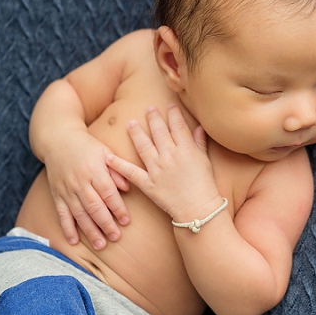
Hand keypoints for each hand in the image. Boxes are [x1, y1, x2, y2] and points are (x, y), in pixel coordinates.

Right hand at [44, 132, 130, 248]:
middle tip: (116, 237)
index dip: (117, 208)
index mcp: (94, 170)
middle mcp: (80, 182)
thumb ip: (117, 170)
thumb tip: (128, 188)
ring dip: (90, 231)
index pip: (108, 192)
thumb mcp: (105, 152)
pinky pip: (62, 214)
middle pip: (94, 206)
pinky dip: (67, 228)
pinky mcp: (57, 194)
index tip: (126, 220)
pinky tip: (74, 241)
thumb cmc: (87, 146)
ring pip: (79, 214)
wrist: (58, 140)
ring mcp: (67, 189)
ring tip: (101, 245)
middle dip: (105, 224)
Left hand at [107, 104, 220, 222]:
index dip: (173, 114)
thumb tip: (199, 127)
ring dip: (136, 133)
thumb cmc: (205, 185)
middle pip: (159, 131)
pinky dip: (119, 165)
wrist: (198, 209)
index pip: (178, 125)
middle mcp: (170, 156)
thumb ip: (200, 143)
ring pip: (143, 146)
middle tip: (148, 108)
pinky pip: (131, 172)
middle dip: (153, 118)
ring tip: (130, 123)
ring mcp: (157, 169)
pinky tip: (109, 157)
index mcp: (186, 149)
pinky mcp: (148, 184)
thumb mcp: (205, 161)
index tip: (170, 105)